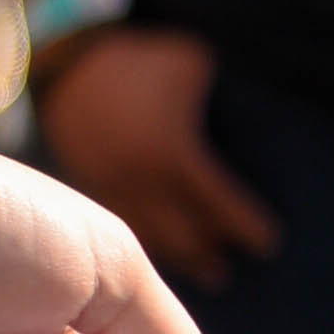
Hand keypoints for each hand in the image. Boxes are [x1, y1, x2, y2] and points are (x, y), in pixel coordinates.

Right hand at [26, 19, 280, 277]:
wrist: (66, 59)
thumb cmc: (139, 59)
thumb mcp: (191, 66)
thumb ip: (218, 101)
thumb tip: (245, 125)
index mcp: (172, 153)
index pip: (219, 204)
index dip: (246, 227)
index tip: (268, 244)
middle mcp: (140, 181)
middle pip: (181, 236)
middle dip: (205, 257)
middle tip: (225, 274)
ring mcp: (110, 187)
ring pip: (146, 236)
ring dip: (173, 259)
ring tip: (195, 274)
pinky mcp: (86, 185)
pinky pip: (118, 224)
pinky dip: (139, 241)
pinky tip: (152, 249)